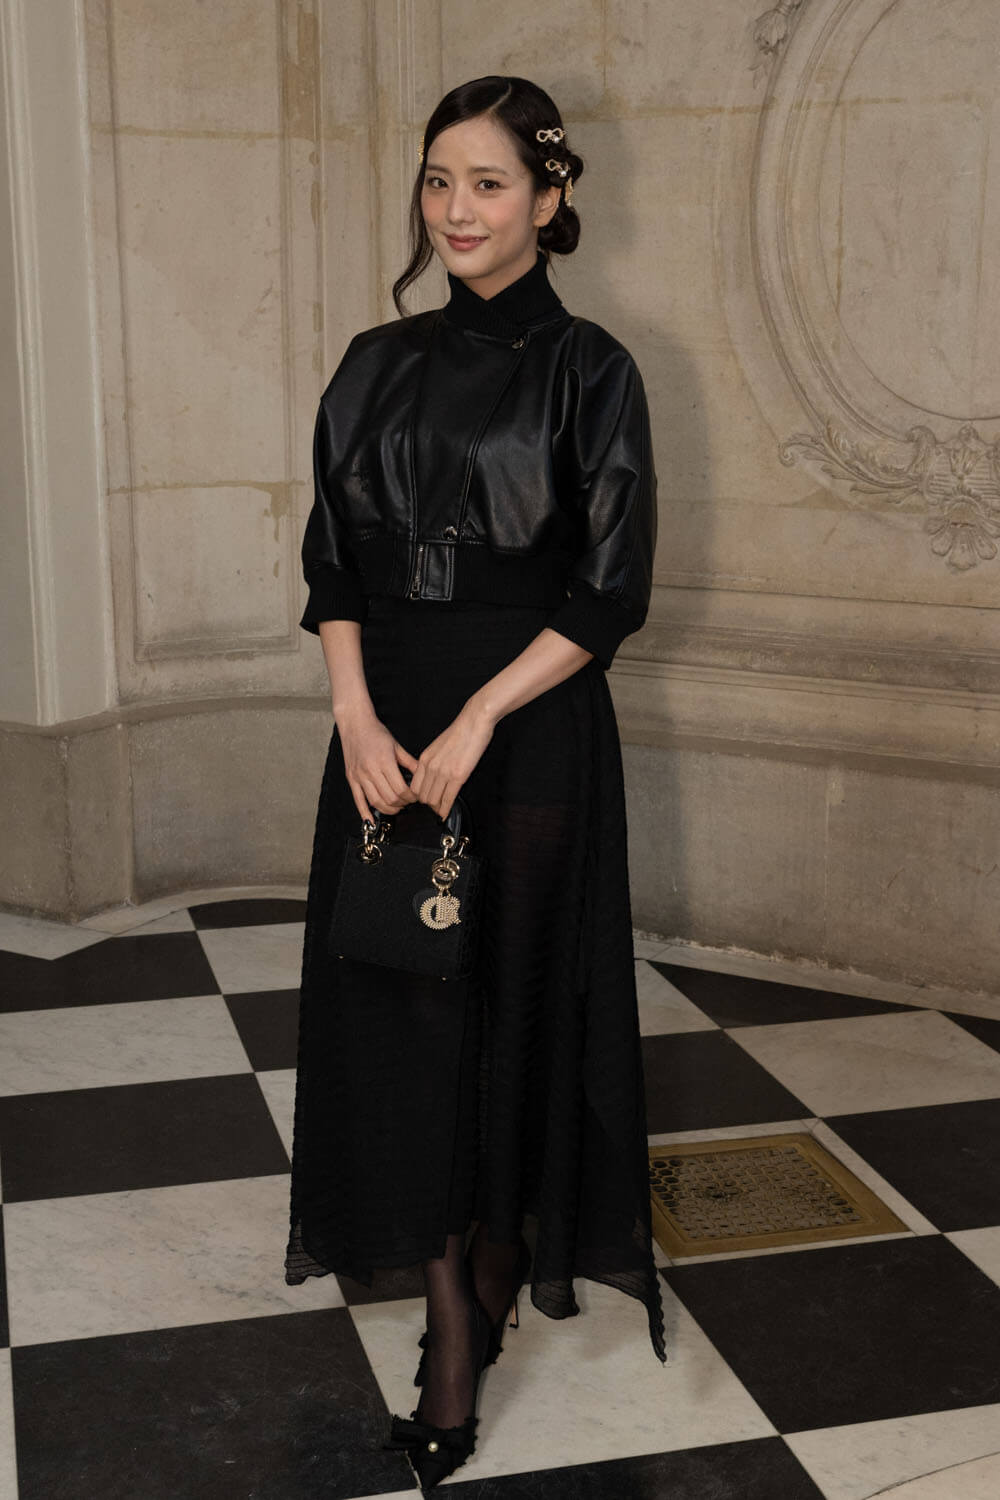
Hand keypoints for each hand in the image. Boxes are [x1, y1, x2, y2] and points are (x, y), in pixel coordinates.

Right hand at [336, 707, 419, 824]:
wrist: (355, 725)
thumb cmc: (376, 733)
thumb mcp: (397, 746)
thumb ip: (410, 762)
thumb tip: (422, 775)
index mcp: (384, 762)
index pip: (401, 789)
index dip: (411, 797)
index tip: (415, 797)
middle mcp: (370, 770)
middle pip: (390, 798)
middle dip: (402, 804)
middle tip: (408, 802)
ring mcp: (360, 776)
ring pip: (376, 802)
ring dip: (389, 809)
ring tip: (397, 808)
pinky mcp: (352, 779)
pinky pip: (358, 800)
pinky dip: (365, 813)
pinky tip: (371, 821)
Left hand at [409, 700, 496, 820]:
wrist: (474, 721)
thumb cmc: (460, 731)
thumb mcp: (438, 746)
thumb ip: (433, 761)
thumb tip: (433, 774)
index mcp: (425, 758)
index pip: (414, 786)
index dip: (419, 797)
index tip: (426, 800)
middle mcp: (431, 766)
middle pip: (422, 796)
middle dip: (428, 804)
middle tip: (435, 808)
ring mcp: (443, 772)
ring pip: (433, 800)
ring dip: (437, 808)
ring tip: (442, 810)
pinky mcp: (457, 775)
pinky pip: (447, 799)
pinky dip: (446, 809)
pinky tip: (447, 813)